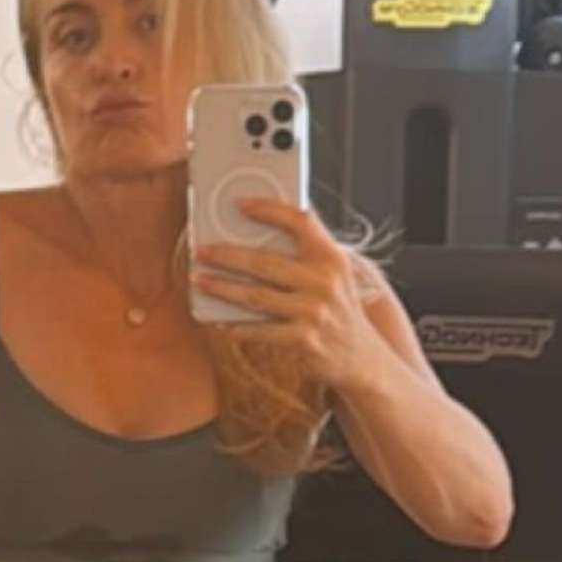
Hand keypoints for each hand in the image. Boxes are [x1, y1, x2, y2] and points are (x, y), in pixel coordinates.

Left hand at [192, 196, 388, 395]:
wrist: (362, 357)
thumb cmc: (338, 308)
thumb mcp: (335, 273)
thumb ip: (308, 251)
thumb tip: (264, 224)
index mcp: (332, 258)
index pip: (300, 222)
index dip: (269, 209)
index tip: (240, 204)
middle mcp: (325, 282)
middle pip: (265, 262)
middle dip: (227, 255)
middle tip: (200, 250)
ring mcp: (314, 312)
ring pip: (256, 296)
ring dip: (222, 287)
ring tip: (200, 279)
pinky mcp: (303, 340)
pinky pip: (259, 330)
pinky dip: (236, 326)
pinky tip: (218, 321)